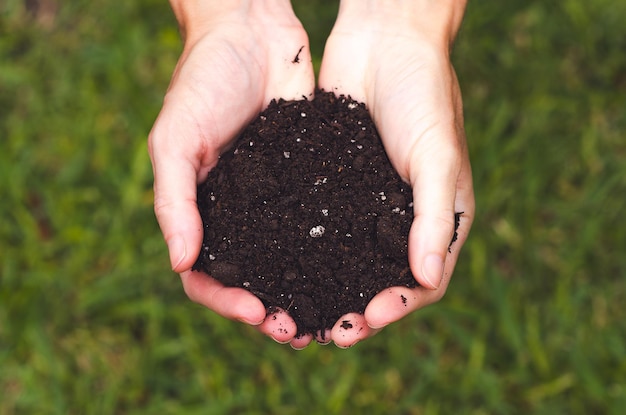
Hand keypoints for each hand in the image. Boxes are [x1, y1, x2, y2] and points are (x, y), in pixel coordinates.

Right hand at [148, 0, 314, 347]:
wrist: (252, 31)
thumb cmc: (202, 80)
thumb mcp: (175, 138)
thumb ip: (175, 199)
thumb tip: (181, 262)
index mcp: (201, 211)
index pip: (205, 275)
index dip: (226, 300)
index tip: (256, 311)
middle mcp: (239, 214)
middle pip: (251, 279)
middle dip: (270, 310)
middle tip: (298, 332)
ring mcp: (275, 202)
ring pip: (288, 262)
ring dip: (303, 293)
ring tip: (327, 318)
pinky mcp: (309, 181)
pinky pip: (319, 225)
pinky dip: (330, 254)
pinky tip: (351, 271)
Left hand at [318, 0, 474, 346]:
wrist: (386, 41)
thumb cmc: (425, 93)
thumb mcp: (436, 155)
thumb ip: (433, 216)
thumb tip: (426, 279)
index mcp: (437, 217)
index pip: (422, 281)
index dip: (397, 307)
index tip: (366, 321)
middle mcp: (400, 218)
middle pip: (378, 280)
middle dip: (355, 309)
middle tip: (326, 332)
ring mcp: (364, 204)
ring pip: (346, 261)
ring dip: (326, 290)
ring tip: (298, 313)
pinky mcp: (333, 185)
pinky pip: (320, 227)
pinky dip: (305, 253)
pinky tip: (280, 268)